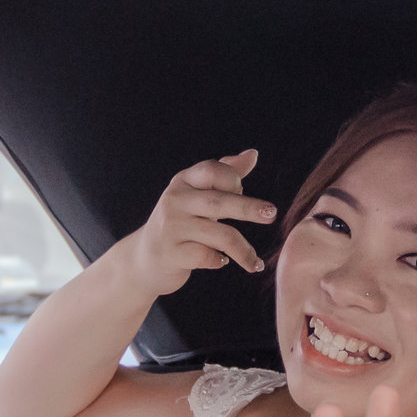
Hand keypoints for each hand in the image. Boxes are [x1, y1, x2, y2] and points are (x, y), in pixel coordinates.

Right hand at [121, 150, 276, 295]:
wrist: (144, 258)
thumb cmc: (180, 222)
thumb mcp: (197, 194)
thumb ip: (224, 174)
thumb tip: (253, 154)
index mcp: (183, 182)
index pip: (212, 170)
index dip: (233, 179)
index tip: (241, 192)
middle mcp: (175, 201)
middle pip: (218, 201)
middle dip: (248, 207)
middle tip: (272, 214)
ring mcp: (171, 228)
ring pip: (219, 234)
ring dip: (243, 250)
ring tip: (256, 263)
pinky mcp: (171, 254)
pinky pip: (206, 257)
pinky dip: (220, 261)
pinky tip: (223, 262)